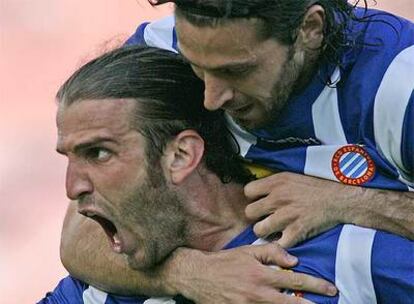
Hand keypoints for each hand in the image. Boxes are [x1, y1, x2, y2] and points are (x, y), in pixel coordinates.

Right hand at [162, 244, 336, 303]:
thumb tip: (293, 261)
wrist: (199, 276)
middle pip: (291, 303)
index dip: (315, 285)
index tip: (330, 289)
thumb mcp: (248, 251)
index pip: (294, 280)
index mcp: (261, 275)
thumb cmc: (225, 262)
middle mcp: (257, 293)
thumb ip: (271, 253)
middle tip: (330, 302)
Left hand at [245, 172, 357, 247]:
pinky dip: (279, 245)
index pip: (248, 191)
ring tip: (273, 230)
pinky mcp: (296, 232)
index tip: (260, 202)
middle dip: (256, 216)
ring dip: (265, 232)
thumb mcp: (290, 177)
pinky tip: (284, 240)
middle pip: (249, 212)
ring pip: (258, 229)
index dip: (253, 198)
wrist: (339, 200)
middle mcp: (278, 198)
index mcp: (276, 182)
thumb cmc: (314, 188)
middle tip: (266, 218)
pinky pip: (277, 244)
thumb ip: (272, 183)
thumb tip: (256, 190)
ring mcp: (286, 216)